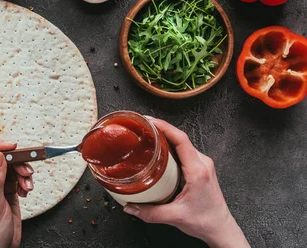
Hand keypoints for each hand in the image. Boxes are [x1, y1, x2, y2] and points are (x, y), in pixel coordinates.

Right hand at [123, 118, 249, 247]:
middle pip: (180, 138)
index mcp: (198, 171)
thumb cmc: (205, 222)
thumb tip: (129, 206)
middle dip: (161, 129)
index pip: (181, 139)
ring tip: (148, 136)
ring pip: (182, 144)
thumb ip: (150, 213)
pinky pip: (184, 151)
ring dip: (166, 137)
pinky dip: (171, 146)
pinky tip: (159, 150)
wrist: (221, 229)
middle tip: (142, 127)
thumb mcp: (175, 217)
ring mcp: (203, 165)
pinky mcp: (201, 168)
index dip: (165, 127)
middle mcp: (202, 163)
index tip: (149, 121)